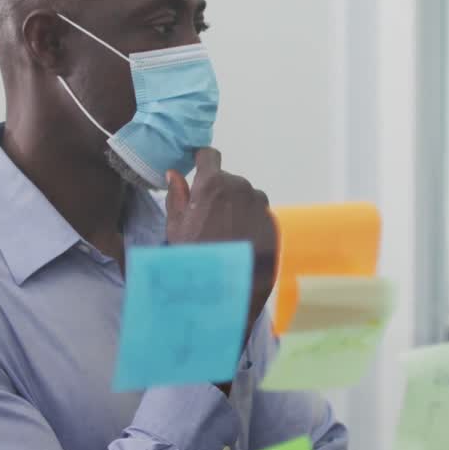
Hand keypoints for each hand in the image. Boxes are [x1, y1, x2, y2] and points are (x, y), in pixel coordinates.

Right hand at [166, 149, 277, 391]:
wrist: (227, 294)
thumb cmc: (194, 259)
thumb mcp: (176, 228)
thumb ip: (177, 196)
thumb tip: (175, 174)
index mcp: (213, 184)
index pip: (209, 155)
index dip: (202, 161)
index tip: (198, 168)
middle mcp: (242, 188)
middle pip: (228, 180)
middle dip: (218, 193)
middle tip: (207, 219)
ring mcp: (261, 207)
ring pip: (246, 198)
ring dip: (237, 208)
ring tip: (224, 236)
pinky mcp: (274, 225)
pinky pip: (259, 216)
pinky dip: (250, 224)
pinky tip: (239, 245)